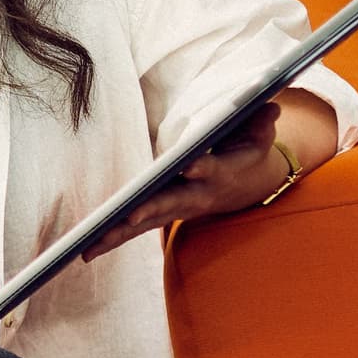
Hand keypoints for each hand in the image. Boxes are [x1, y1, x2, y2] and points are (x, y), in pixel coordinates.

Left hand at [80, 91, 330, 259]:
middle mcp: (196, 196)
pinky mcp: (164, 215)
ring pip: (146, 222)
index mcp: (219, 173)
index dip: (201, 168)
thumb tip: (270, 107)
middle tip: (128, 216)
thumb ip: (260, 122)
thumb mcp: (260, 134)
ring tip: (89, 246)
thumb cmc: (249, 151)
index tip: (191, 164)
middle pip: (169, 203)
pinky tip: (87, 250)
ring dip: (119, 234)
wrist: (249, 184)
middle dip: (149, 210)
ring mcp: (178, 209)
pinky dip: (114, 238)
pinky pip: (137, 229)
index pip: (209, 170)